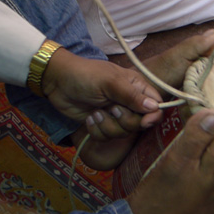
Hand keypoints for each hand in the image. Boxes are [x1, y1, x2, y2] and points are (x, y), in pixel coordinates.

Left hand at [41, 48, 162, 134]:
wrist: (57, 82)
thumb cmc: (85, 75)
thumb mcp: (110, 83)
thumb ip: (132, 96)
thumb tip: (154, 108)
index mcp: (136, 87)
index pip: (156, 106)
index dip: (152, 116)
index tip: (144, 122)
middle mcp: (128, 102)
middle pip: (139, 124)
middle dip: (123, 121)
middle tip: (111, 108)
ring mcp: (115, 114)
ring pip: (122, 133)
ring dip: (106, 125)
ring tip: (95, 112)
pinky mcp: (102, 124)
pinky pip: (106, 137)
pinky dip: (96, 130)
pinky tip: (89, 118)